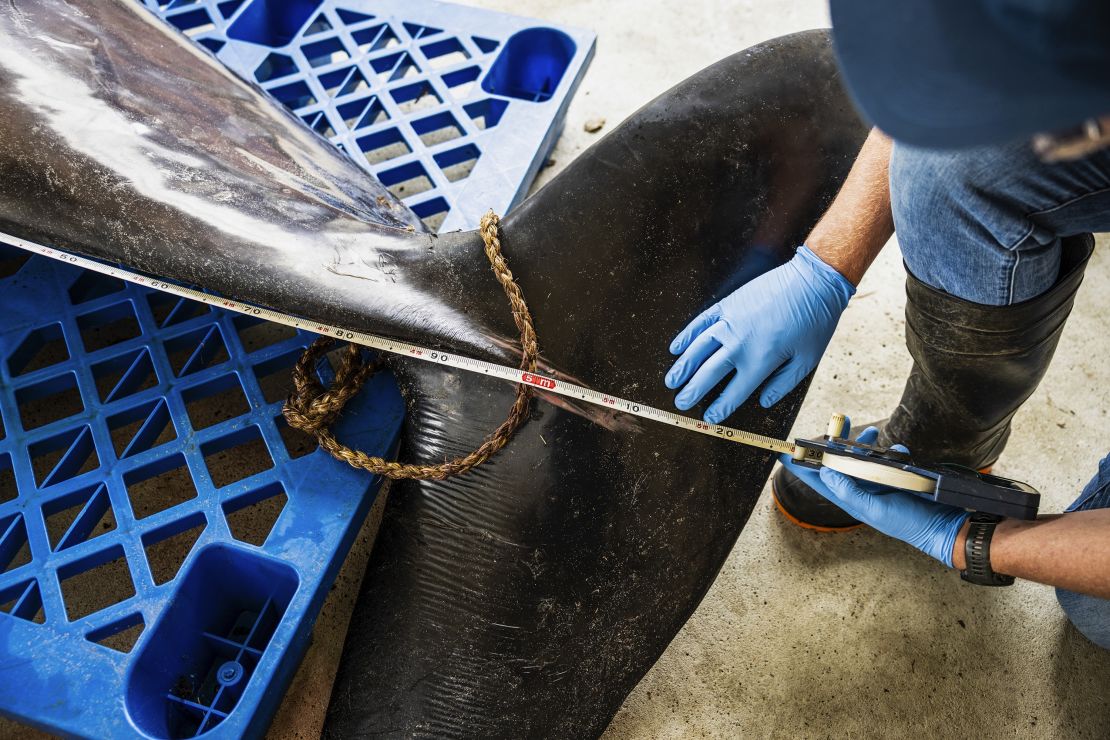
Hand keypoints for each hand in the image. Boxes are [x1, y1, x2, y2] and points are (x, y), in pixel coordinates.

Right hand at [665, 246, 853, 422]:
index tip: (709, 418)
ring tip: (671, 381)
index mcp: (760, 361)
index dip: (720, 408)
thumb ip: (783, 384)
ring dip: (683, 367)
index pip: (733, 393)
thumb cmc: (814, 322)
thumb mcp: (806, 360)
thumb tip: (763, 402)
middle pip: (708, 373)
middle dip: (692, 391)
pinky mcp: (728, 305)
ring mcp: (730, 322)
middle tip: (680, 403)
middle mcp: (739, 344)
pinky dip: (686, 335)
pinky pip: (701, 322)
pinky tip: (676, 347)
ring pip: (698, 349)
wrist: (812, 281)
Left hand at [778, 424, 969, 566]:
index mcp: (850, 499)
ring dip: (864, 444)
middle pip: (838, 463)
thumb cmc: (908, 523)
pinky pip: (885, 458)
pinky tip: (899, 451)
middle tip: (835, 425)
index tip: (784, 452)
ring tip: (870, 432)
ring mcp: (877, 482)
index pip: (819, 480)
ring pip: (861, 457)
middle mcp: (860, 489)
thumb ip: (849, 491)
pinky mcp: (894, 477)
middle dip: (834, 444)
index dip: (801, 466)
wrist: (943, 526)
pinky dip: (890, 452)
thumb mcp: (874, 511)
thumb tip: (824, 471)